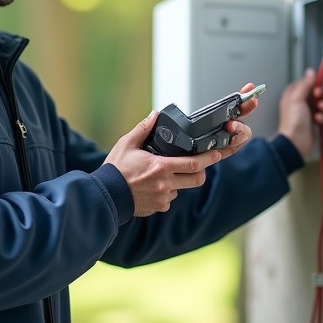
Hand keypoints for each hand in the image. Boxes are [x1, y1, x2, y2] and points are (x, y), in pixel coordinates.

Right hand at [105, 111, 224, 216]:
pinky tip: (153, 186)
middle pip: (196, 179)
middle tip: (196, 165)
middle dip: (200, 172)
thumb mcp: (127, 144)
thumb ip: (144, 128)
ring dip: (179, 182)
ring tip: (163, 175)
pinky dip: (166, 193)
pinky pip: (169, 199)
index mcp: (160, 167)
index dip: (209, 158)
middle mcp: (165, 184)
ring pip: (181, 189)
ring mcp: (162, 198)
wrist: (105, 196)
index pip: (193, 164)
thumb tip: (155, 115)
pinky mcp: (158, 207)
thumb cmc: (115, 170)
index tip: (217, 154)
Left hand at [277, 69, 322, 156]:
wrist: (296, 142)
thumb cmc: (292, 123)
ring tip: (319, 114)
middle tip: (322, 103)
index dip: (317, 86)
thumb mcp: (296, 98)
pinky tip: (319, 122)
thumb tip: (310, 72)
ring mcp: (310, 112)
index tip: (318, 91)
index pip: (310, 83)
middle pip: (321, 93)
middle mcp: (303, 102)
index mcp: (295, 94)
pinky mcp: (317, 121)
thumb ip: (305, 84)